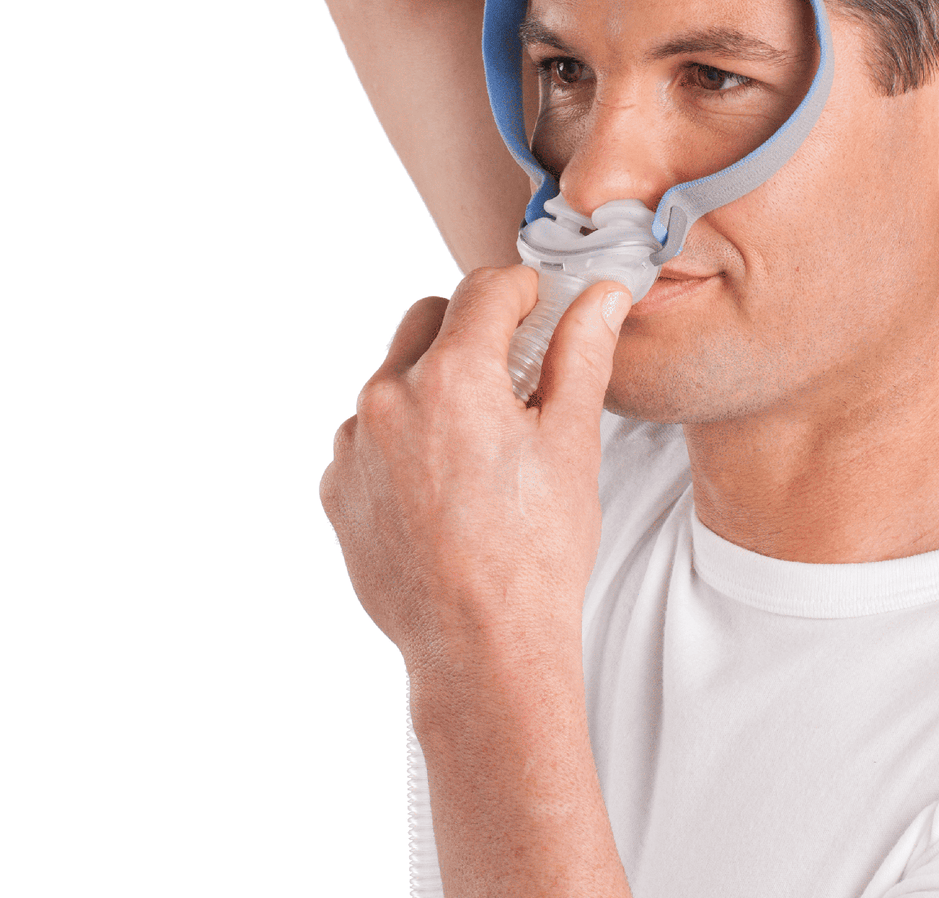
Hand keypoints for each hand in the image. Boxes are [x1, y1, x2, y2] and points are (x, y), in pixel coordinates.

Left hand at [319, 266, 630, 682]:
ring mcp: (353, 447)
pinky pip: (370, 434)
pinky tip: (447, 483)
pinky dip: (405, 437)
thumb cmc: (535, 553)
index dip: (524, 292)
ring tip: (482, 444)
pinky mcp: (337, 489)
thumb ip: (581, 354)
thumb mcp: (572, 442)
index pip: (485, 289)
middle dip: (475, 331)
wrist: (482, 650)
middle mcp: (388, 399)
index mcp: (451, 377)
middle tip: (518, 376)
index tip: (543, 311)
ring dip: (436, 385)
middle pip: (431, 319)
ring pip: (396, 376)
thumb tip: (600, 298)